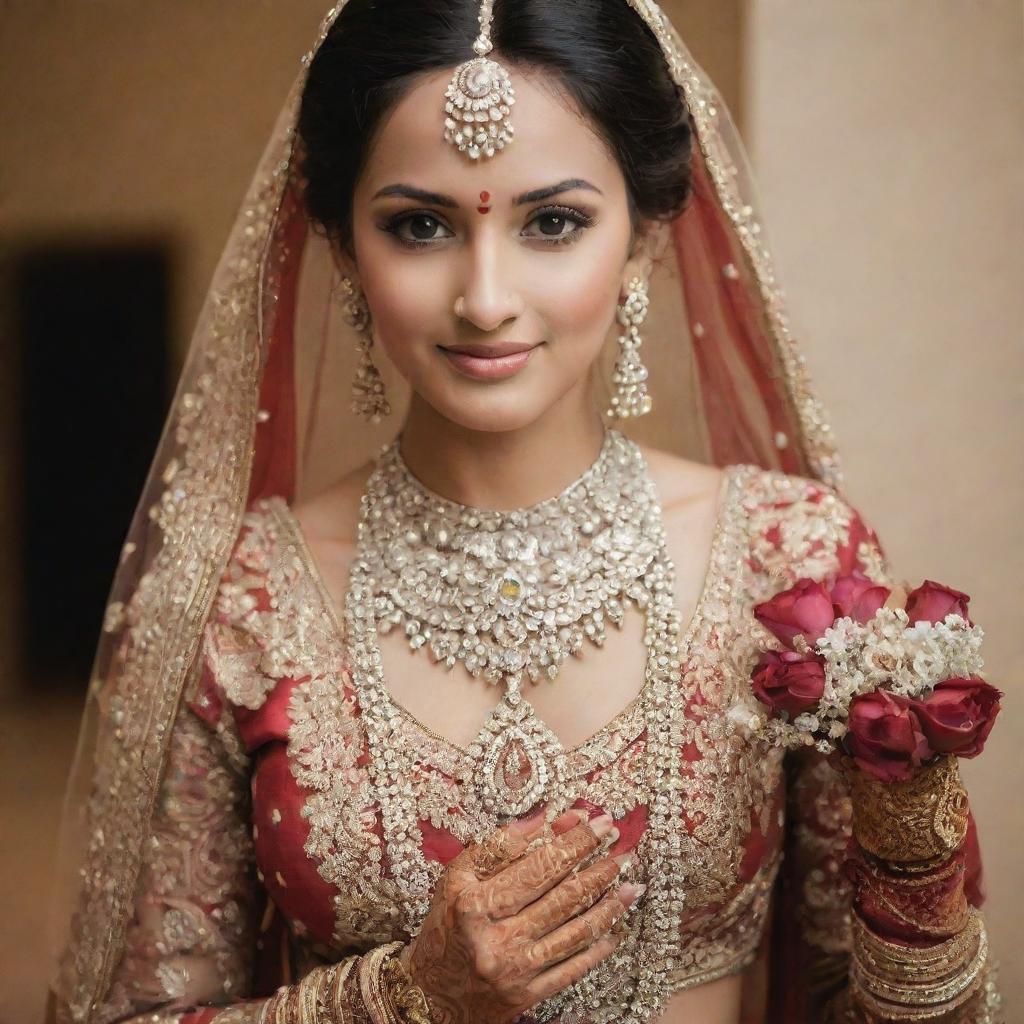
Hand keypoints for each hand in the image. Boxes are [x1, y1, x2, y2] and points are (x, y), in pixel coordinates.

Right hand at [400, 807, 642, 1023]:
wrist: (429, 996)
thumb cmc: (446, 925)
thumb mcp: (458, 878)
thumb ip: (501, 846)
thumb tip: (546, 817)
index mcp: (476, 904)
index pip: (537, 866)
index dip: (572, 843)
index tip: (597, 822)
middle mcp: (496, 938)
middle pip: (561, 897)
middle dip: (597, 868)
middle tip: (621, 845)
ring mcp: (514, 970)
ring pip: (574, 932)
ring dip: (608, 906)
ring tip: (631, 884)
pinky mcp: (527, 996)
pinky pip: (573, 968)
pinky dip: (598, 947)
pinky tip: (615, 929)